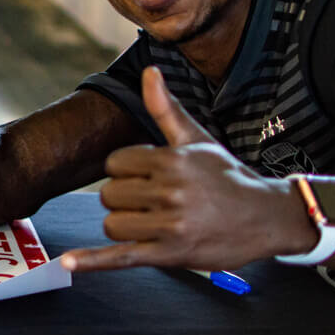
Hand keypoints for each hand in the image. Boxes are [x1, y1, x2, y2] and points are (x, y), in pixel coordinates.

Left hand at [59, 66, 306, 272]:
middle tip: (154, 202)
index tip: (147, 177)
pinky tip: (68, 263)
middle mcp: (170, 191)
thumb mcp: (197, 139)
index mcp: (171, 160)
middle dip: (125, 199)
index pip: (114, 164)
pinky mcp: (170, 254)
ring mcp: (170, 225)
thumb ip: (166, 108)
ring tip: (153, 222)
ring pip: (112, 225)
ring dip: (125, 226)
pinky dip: (92, 262)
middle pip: (110, 196)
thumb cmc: (227, 177)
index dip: (125, 172)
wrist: (267, 217)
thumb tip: (149, 71)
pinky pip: (121, 257)